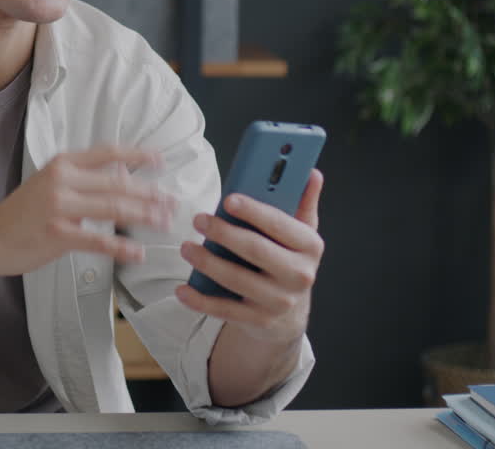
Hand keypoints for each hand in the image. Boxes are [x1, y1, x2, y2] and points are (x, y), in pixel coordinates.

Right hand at [0, 146, 175, 279]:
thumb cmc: (21, 214)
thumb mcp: (49, 184)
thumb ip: (82, 180)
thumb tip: (122, 177)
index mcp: (62, 164)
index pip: (107, 154)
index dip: (137, 156)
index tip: (160, 160)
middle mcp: (62, 180)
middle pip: (117, 184)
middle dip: (149, 194)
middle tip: (171, 202)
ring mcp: (59, 207)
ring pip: (113, 209)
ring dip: (143, 217)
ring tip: (163, 224)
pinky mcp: (57, 234)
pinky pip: (98, 241)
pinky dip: (122, 249)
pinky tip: (138, 254)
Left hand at [175, 169, 324, 344]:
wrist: (290, 312)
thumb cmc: (288, 260)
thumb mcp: (300, 233)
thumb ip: (303, 202)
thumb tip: (312, 173)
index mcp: (310, 247)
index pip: (281, 224)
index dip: (254, 211)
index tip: (229, 199)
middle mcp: (300, 275)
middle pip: (256, 250)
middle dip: (224, 233)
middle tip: (199, 219)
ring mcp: (280, 301)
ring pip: (237, 279)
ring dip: (207, 263)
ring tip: (187, 248)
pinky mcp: (259, 320)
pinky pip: (225, 310)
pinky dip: (200, 300)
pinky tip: (183, 290)